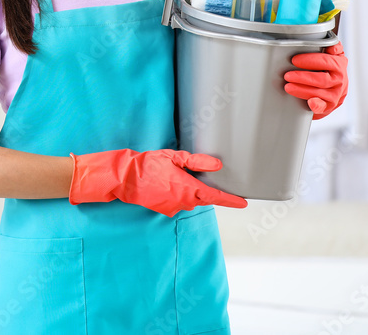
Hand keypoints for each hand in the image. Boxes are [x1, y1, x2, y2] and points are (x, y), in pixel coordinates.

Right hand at [67, 148, 247, 216]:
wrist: (124, 178)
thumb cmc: (147, 165)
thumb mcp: (173, 157)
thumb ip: (196, 162)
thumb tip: (217, 166)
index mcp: (188, 188)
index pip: (216, 197)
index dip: (231, 200)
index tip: (243, 203)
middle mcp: (183, 201)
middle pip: (203, 198)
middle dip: (204, 189)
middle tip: (193, 175)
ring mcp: (173, 207)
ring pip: (189, 200)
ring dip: (187, 190)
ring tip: (173, 176)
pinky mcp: (164, 209)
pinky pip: (177, 202)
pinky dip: (176, 194)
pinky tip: (165, 183)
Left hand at [283, 42, 347, 119]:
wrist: (331, 89)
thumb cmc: (326, 69)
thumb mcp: (331, 55)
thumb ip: (331, 47)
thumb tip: (332, 47)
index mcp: (339, 64)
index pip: (327, 61)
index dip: (310, 60)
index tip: (294, 60)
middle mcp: (340, 80)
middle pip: (322, 79)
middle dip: (303, 77)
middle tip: (287, 75)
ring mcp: (335, 94)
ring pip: (320, 92)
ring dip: (302, 90)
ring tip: (288, 87)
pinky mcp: (329, 105)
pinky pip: (323, 106)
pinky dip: (317, 105)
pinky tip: (310, 102)